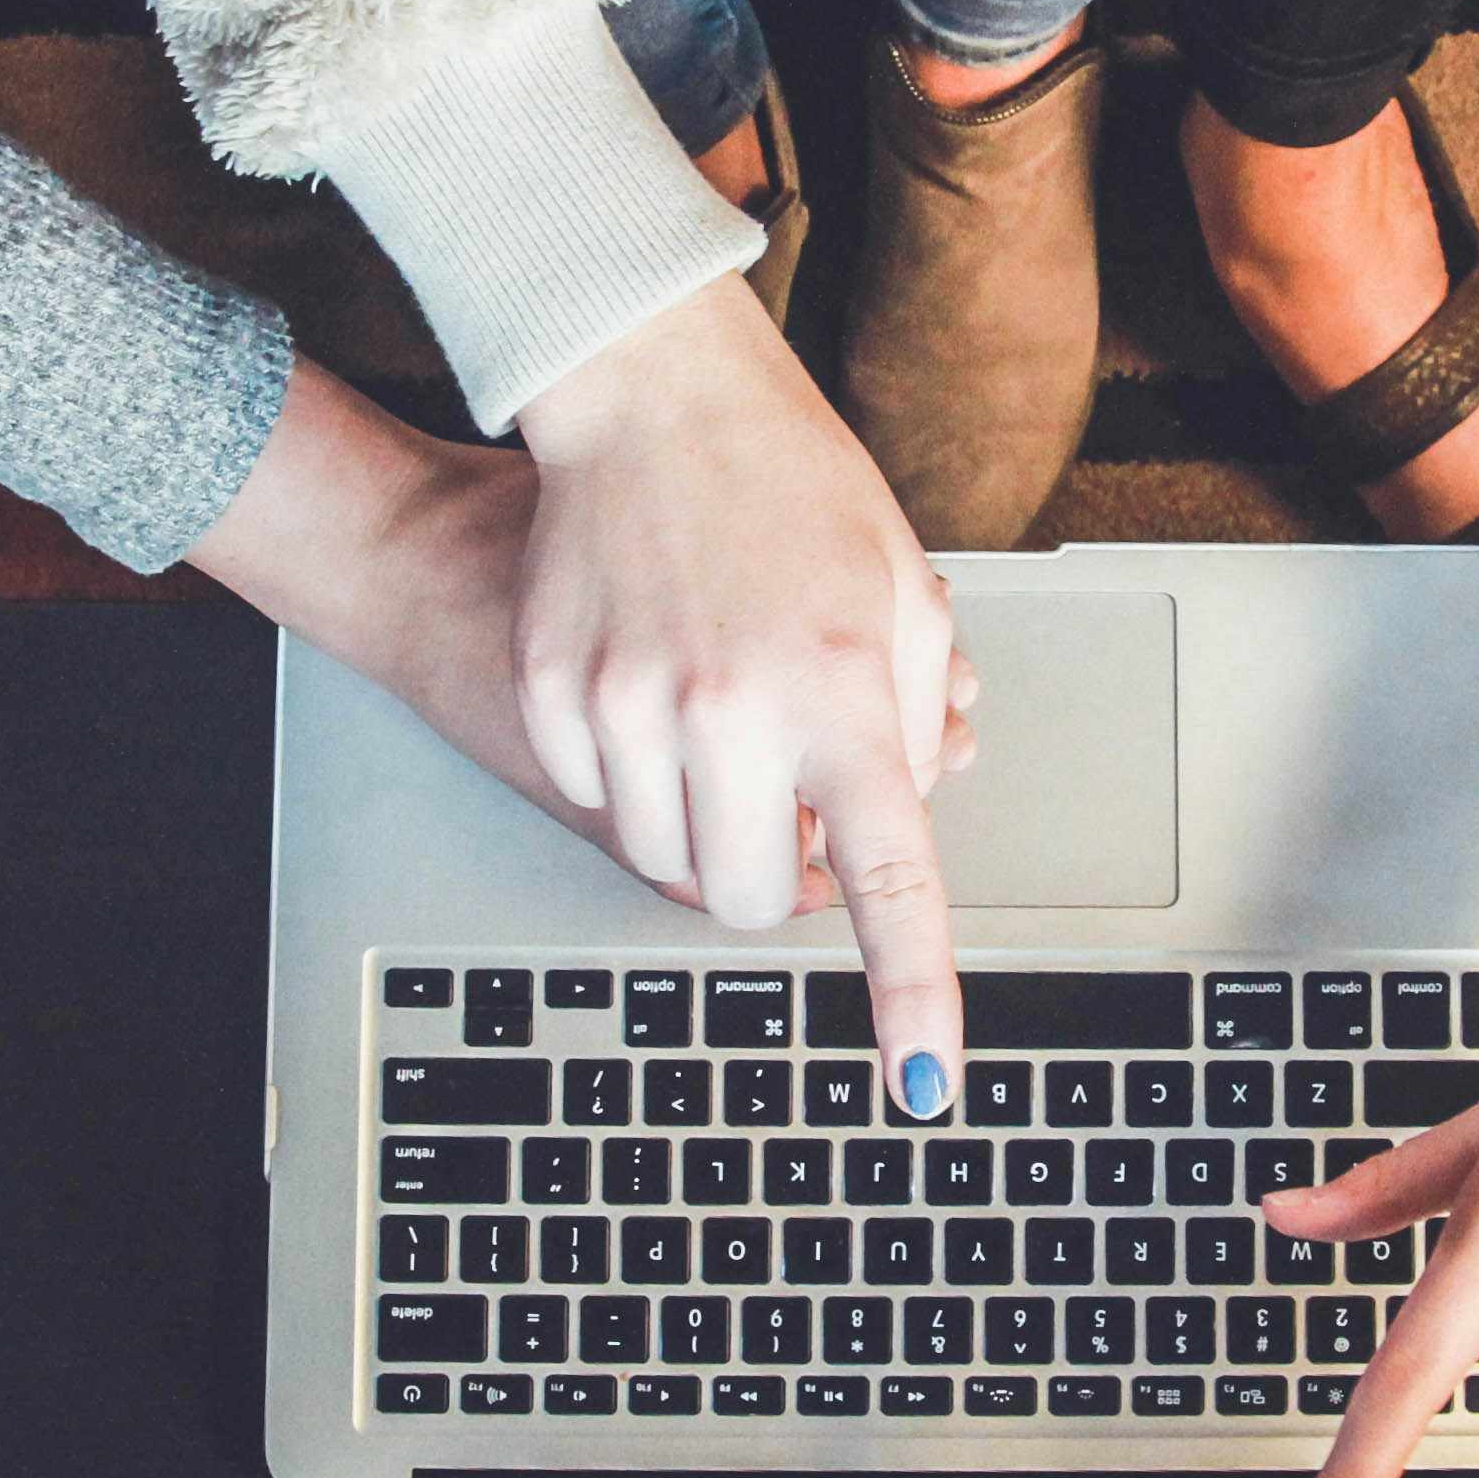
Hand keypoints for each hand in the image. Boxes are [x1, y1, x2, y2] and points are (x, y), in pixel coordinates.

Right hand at [510, 280, 970, 1110]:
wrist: (652, 395)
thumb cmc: (792, 485)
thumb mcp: (902, 595)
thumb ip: (914, 725)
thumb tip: (895, 824)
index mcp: (845, 692)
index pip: (891, 881)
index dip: (912, 994)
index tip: (925, 1082)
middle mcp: (734, 711)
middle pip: (749, 899)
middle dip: (776, 877)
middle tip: (790, 800)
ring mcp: (629, 705)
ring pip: (665, 859)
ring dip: (704, 823)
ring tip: (723, 718)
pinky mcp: (553, 691)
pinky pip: (598, 798)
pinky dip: (633, 771)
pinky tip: (654, 680)